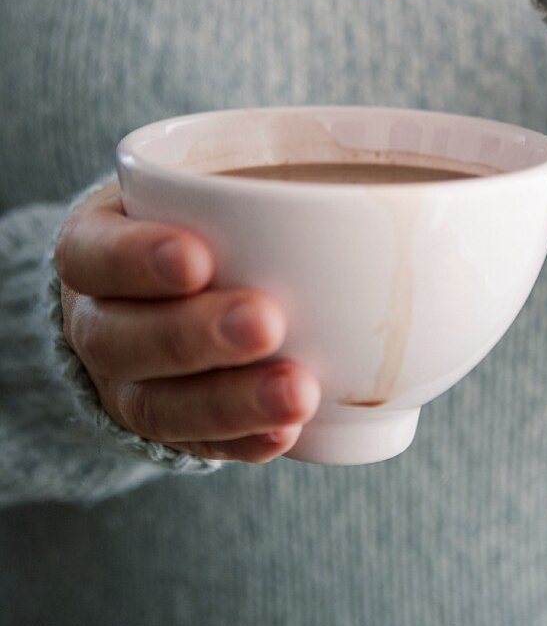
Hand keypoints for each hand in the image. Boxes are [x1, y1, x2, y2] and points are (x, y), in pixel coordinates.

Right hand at [55, 183, 319, 462]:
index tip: (197, 258)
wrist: (151, 288)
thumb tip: (374, 184)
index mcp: (92, 247)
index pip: (92, 254)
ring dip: (230, 402)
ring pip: (157, 405)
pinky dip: (243, 441)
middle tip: (268, 321)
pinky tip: (285, 433)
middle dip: (196, 334)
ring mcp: (125, 383)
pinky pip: (196, 445)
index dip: (135, 260)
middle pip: (122, 338)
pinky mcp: (165, 427)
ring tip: (297, 392)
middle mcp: (97, 321)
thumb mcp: (192, 184)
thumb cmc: (188, 219)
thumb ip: (244, 180)